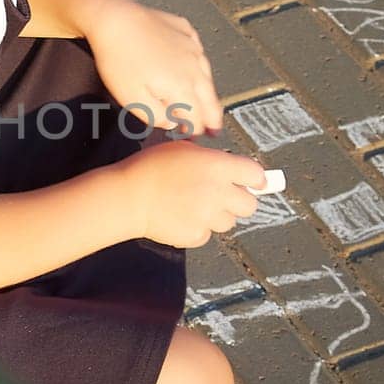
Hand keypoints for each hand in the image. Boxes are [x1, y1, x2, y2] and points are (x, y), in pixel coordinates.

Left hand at [86, 0, 222, 135]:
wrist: (114, 19)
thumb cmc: (120, 59)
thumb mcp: (133, 100)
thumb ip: (157, 117)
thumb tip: (172, 124)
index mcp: (183, 87)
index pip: (198, 118)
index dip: (195, 131)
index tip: (191, 136)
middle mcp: (194, 67)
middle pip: (210, 98)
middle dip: (212, 117)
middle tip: (213, 129)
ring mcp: (192, 46)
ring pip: (206, 74)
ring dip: (206, 91)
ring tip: (204, 101)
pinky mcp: (185, 30)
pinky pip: (197, 51)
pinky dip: (196, 62)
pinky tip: (192, 67)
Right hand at [119, 140, 267, 247]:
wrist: (128, 196)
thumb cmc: (151, 167)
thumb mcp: (183, 149)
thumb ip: (212, 158)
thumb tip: (231, 168)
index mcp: (218, 166)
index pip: (255, 175)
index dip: (255, 178)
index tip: (253, 182)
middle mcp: (218, 192)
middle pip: (249, 205)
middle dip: (239, 201)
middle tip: (223, 197)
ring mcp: (208, 216)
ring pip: (229, 222)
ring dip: (218, 215)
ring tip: (195, 206)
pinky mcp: (196, 235)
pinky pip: (207, 234)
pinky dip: (198, 228)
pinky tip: (182, 217)